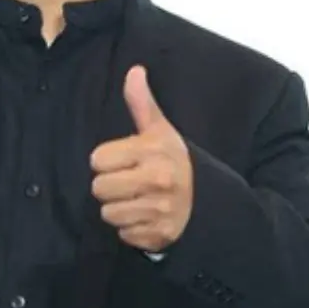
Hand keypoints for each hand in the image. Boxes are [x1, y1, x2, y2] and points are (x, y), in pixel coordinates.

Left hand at [90, 65, 193, 252]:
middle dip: (109, 186)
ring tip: (137, 199)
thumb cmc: (177, 161)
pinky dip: (131, 229)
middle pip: (99, 188)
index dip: (106, 161)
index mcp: (152, 153)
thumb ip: (142, 104)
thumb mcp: (161, 131)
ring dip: (118, 209)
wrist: (212, 200)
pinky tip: (146, 217)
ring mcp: (160, 212)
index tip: (123, 161)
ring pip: (108, 214)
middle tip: (128, 182)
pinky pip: (124, 235)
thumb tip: (134, 71)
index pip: (97, 160)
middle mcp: (157, 182)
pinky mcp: (160, 236)